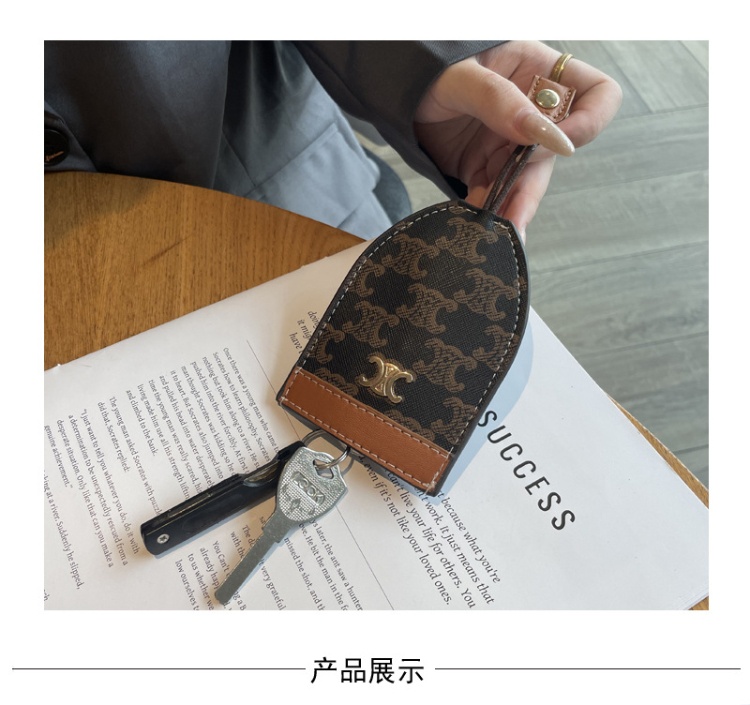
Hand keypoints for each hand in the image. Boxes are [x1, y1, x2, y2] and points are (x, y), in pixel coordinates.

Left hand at [415, 41, 621, 236]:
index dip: (587, 124)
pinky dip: (487, 210)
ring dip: (511, 207)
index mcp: (537, 72)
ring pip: (526, 182)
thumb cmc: (426, 64)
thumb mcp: (461, 77)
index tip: (557, 146)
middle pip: (556, 154)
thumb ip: (500, 102)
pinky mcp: (485, 164)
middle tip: (514, 217)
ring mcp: (509, 140)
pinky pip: (496, 193)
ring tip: (496, 234)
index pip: (597, 96)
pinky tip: (474, 225)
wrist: (391, 85)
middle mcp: (531, 110)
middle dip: (534, 186)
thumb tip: (546, 134)